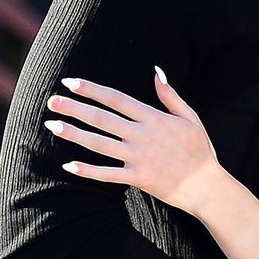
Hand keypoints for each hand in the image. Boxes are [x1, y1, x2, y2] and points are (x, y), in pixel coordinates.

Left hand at [44, 70, 224, 216]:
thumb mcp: (190, 117)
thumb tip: (156, 72)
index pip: (116, 99)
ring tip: (53, 126)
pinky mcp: (137, 178)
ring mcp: (139, 158)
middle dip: (75, 109)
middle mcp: (143, 136)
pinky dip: (87, 170)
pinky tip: (68, 164)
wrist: (206, 186)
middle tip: (51, 102)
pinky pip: (107, 174)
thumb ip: (170, 96)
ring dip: (74, 134)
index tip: (70, 82)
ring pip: (99, 144)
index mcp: (154, 118)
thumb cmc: (200, 150)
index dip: (92, 90)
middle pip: (102, 119)